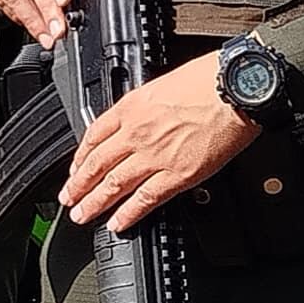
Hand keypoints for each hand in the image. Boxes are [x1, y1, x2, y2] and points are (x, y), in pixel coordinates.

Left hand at [58, 54, 260, 232]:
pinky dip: (129, 214)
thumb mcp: (162, 84)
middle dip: (78, 185)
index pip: (94, 135)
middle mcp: (137, 132)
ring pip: (114, 184)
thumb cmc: (209, 79)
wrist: (236, 87)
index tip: (75, 168)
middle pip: (97, 163)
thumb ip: (145, 106)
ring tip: (83, 215)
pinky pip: (146, 199)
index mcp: (132, 106)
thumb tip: (138, 119)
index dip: (80, 156)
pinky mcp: (179, 174)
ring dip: (94, 203)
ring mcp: (155, 155)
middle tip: (67, 199)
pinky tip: (117, 223)